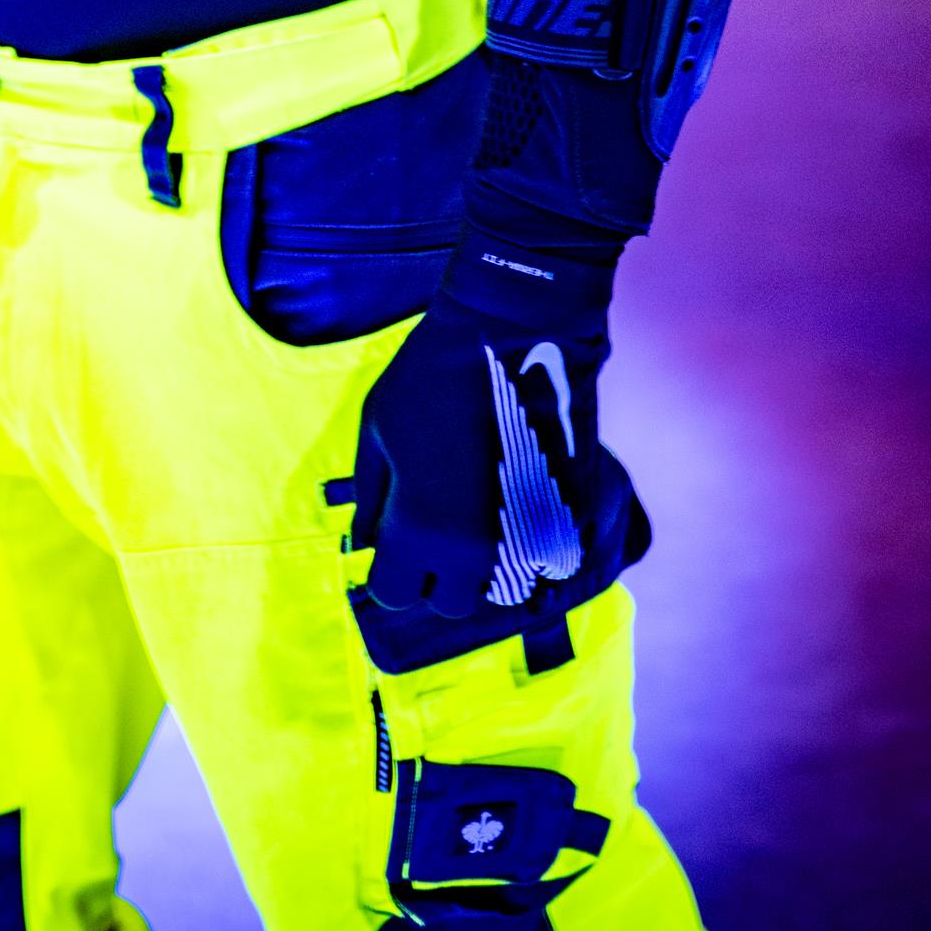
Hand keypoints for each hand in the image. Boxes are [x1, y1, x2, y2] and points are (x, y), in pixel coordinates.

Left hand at [349, 219, 645, 670]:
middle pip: (447, 601)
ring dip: (483, 565)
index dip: (388, 571)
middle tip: (434, 526)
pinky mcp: (565, 516)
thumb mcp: (376, 426)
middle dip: (435, 575)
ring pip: (499, 587)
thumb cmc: (430, 371)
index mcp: (417, 530)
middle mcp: (473, 550)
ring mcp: (524, 536)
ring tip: (476, 511)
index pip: (393, 594)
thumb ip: (370, 494)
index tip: (394, 541)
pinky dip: (527, 542)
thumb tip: (366, 541)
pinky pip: (543, 559)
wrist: (512, 328)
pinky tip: (514, 498)